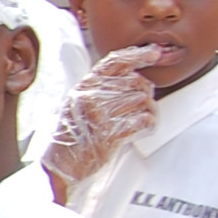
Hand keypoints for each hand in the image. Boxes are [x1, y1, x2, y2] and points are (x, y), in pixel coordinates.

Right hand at [42, 45, 163, 189]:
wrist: (61, 164)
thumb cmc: (73, 134)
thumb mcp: (78, 103)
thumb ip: (100, 88)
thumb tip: (134, 75)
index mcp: (83, 87)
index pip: (115, 62)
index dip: (138, 55)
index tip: (156, 53)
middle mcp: (91, 97)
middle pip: (136, 82)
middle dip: (145, 94)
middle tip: (140, 106)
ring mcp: (100, 116)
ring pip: (143, 102)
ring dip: (147, 112)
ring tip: (138, 120)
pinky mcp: (111, 134)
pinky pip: (144, 121)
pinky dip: (148, 125)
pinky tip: (141, 129)